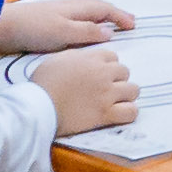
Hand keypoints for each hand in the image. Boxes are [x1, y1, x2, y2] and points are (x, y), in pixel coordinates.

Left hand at [0, 0, 134, 56]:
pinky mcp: (48, 24)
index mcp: (76, 8)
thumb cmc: (32, 27)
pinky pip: (76, 22)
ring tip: (111, 28)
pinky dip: (88, 25)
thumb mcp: (63, 31)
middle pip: (97, 8)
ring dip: (102, 19)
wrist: (1, 26)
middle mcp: (69, 8)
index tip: (134, 25)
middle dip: (114, 14)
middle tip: (128, 23)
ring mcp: (58, 15)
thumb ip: (87, 32)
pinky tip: (83, 35)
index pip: (104, 9)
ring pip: (87, 14)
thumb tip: (109, 32)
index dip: (120, 16)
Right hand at [26, 46, 140, 131]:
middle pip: (125, 72)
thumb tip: (84, 59)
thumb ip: (76, 57)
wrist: (38, 106)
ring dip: (125, 95)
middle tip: (105, 89)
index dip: (107, 66)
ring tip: (115, 102)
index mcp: (91, 58)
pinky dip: (128, 113)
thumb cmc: (42, 84)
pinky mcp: (106, 113)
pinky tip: (118, 114)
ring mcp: (107, 93)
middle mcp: (103, 73)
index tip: (99, 75)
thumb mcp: (56, 59)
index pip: (113, 57)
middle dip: (117, 80)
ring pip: (133, 90)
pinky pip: (131, 112)